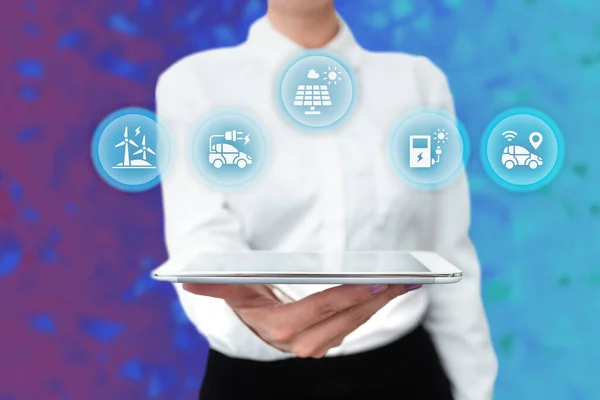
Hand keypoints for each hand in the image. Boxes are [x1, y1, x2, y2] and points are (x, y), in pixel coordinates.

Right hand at [182, 283, 420, 357]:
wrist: (258, 319)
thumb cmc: (248, 296)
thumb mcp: (233, 289)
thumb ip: (215, 284)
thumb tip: (185, 279)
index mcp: (280, 328)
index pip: (318, 311)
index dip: (346, 297)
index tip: (372, 282)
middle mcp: (302, 343)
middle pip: (345, 318)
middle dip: (374, 298)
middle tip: (401, 276)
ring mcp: (319, 345)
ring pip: (356, 323)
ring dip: (381, 302)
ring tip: (405, 279)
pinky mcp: (331, 340)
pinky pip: (358, 323)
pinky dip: (375, 306)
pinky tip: (391, 288)